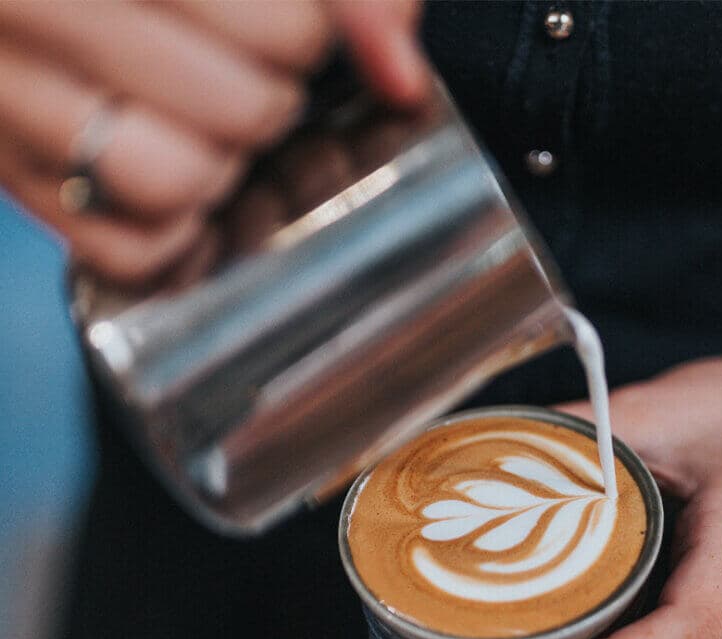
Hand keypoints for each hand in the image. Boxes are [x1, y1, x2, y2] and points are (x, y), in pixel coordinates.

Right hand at [0, 0, 426, 281]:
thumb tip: (402, 78)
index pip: (287, 32)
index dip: (308, 37)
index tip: (286, 26)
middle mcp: (34, 13)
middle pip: (242, 113)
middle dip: (269, 103)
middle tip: (245, 78)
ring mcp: (10, 103)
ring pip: (173, 184)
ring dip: (220, 170)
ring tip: (207, 131)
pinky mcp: (15, 179)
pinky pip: (130, 253)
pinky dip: (174, 238)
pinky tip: (175, 180)